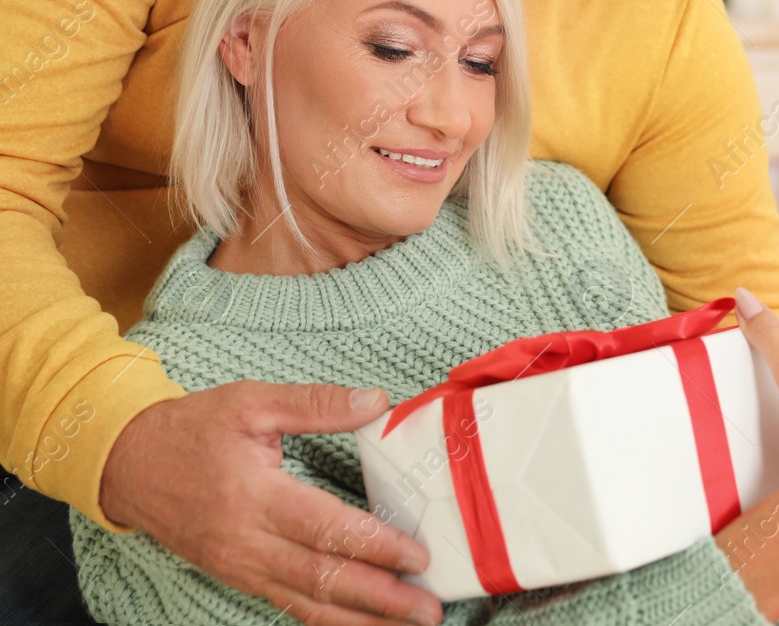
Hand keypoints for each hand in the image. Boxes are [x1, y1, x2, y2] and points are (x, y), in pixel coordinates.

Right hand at [101, 381, 442, 625]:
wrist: (125, 463)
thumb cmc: (190, 429)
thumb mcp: (251, 401)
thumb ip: (316, 404)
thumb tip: (378, 400)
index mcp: (254, 496)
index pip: (325, 528)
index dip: (374, 545)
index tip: (416, 555)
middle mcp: (247, 542)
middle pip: (322, 577)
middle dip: (380, 598)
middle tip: (428, 608)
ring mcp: (240, 565)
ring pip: (307, 602)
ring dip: (360, 619)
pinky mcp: (237, 575)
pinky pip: (287, 603)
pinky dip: (325, 619)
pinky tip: (359, 625)